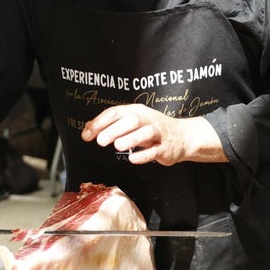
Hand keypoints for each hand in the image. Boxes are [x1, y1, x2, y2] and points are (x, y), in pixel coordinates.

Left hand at [80, 104, 224, 165]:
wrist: (183, 136)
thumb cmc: (153, 130)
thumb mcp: (132, 123)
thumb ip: (111, 125)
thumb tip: (87, 129)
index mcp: (136, 111)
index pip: (116, 112)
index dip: (100, 123)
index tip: (87, 134)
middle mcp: (148, 119)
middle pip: (131, 120)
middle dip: (115, 129)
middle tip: (100, 141)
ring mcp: (158, 133)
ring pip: (145, 133)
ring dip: (131, 139)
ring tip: (117, 146)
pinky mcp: (166, 148)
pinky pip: (155, 151)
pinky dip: (144, 155)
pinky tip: (133, 158)